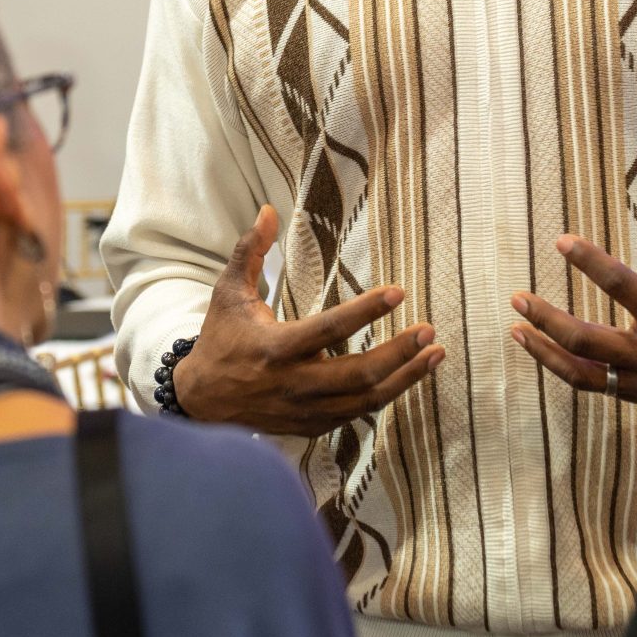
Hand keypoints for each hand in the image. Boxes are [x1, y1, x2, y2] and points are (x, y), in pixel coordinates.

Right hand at [173, 205, 444, 437]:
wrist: (202, 402)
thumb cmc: (220, 340)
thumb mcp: (228, 292)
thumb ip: (251, 251)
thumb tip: (269, 210)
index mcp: (276, 348)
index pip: (330, 328)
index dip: (366, 310)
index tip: (399, 292)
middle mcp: (295, 383)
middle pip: (359, 373)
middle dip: (400, 353)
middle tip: (429, 331)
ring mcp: (307, 410)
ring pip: (367, 399)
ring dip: (406, 378)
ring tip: (435, 355)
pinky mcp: (313, 426)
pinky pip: (359, 413)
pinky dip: (387, 394)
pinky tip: (409, 375)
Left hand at [509, 186, 636, 409]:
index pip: (622, 285)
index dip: (590, 262)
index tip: (562, 242)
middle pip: (584, 339)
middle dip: (546, 318)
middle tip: (517, 298)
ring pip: (579, 372)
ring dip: (544, 350)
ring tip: (516, 330)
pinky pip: (591, 386)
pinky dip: (563, 369)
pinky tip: (544, 352)